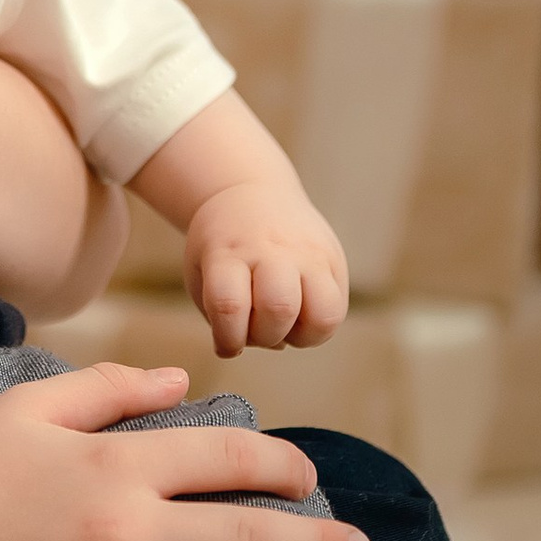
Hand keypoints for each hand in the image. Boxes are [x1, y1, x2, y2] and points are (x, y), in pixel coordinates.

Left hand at [183, 181, 348, 356]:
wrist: (251, 193)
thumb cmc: (223, 249)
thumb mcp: (204, 272)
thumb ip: (221, 316)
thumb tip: (264, 347)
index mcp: (228, 252)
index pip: (228, 305)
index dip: (228, 339)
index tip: (226, 343)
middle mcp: (271, 250)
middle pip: (278, 309)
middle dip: (266, 336)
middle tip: (256, 326)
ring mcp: (307, 253)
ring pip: (321, 314)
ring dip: (299, 336)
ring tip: (283, 323)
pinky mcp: (334, 259)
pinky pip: (336, 311)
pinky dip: (317, 328)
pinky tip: (300, 315)